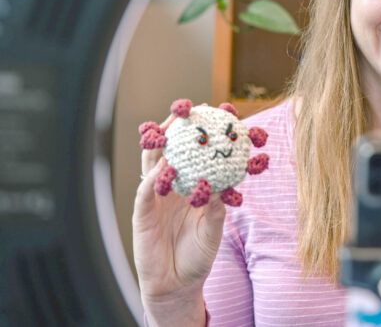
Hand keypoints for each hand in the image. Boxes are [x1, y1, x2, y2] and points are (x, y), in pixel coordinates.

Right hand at [132, 112, 224, 324]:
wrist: (177, 286)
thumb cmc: (198, 255)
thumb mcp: (214, 230)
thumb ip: (217, 208)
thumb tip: (225, 186)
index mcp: (190, 186)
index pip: (195, 154)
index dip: (203, 134)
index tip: (219, 113)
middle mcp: (171, 187)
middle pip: (171, 150)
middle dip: (176, 128)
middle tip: (188, 108)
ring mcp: (154, 198)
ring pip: (153, 164)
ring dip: (160, 144)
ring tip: (170, 125)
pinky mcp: (141, 214)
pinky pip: (146, 192)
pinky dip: (154, 178)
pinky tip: (163, 166)